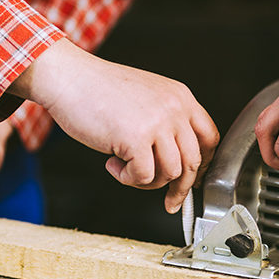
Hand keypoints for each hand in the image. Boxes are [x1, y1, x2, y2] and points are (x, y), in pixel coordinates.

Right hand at [9, 39, 219, 212]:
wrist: (69, 78)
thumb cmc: (97, 89)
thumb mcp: (145, 97)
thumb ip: (164, 121)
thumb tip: (173, 158)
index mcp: (180, 97)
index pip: (209, 137)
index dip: (202, 164)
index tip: (191, 179)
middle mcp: (174, 108)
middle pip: (193, 161)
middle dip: (180, 187)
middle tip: (169, 200)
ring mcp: (157, 123)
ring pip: (171, 173)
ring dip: (148, 181)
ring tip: (126, 169)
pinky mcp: (136, 139)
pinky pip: (143, 177)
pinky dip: (127, 179)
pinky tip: (112, 164)